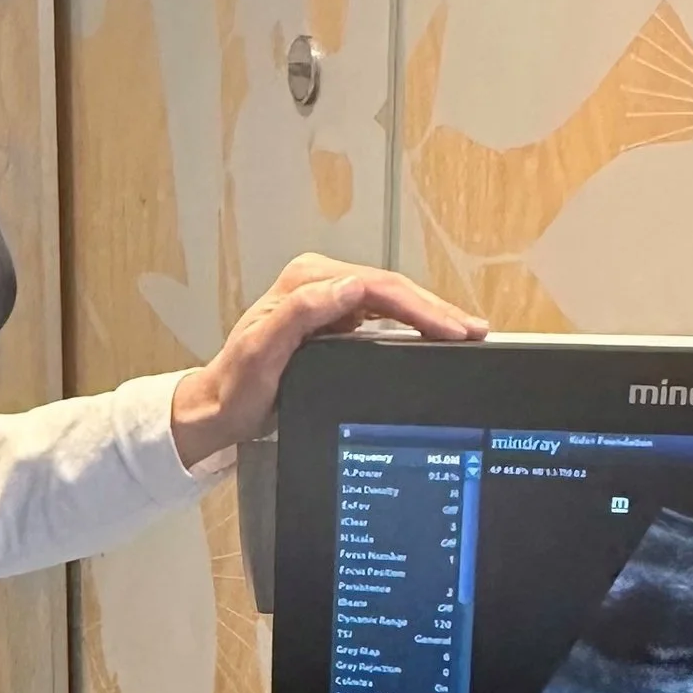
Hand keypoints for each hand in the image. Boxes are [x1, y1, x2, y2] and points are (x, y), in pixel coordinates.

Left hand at [170, 255, 483, 467]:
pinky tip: (434, 338)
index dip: (420, 306)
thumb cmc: (236, 387)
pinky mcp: (333, 322)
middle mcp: (318, 283)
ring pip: (392, 303)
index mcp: (306, 282)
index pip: (378, 287)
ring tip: (466, 331)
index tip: (449, 328)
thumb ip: (302, 313)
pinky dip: (412, 327)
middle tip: (474, 330)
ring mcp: (327, 302)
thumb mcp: (264, 351)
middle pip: (392, 291)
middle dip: (436, 311)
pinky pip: (383, 318)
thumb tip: (349, 286)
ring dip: (430, 318)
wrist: (218, 410)